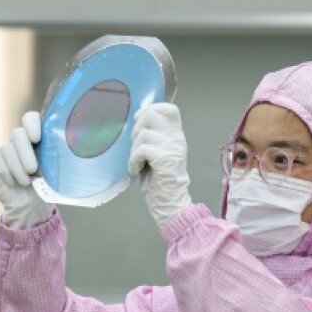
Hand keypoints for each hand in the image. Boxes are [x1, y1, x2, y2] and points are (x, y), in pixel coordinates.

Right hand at [0, 111, 54, 229]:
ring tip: (26, 182)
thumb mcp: (53, 171)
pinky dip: (7, 174)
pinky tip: (14, 184)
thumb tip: (54, 157)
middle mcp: (19, 140)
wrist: (31, 204)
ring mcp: (6, 150)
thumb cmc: (44, 184)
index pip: (30, 119)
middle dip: (25, 152)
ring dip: (17, 168)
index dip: (31, 124)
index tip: (37, 139)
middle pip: (17, 134)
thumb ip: (52, 159)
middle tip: (32, 169)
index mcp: (36, 137)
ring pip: (6, 149)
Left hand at [129, 102, 192, 226]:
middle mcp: (177, 138)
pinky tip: (136, 170)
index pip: (170, 109)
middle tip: (135, 148)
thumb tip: (137, 120)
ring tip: (137, 163)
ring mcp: (172, 148)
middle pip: (152, 115)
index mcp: (176, 135)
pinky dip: (133, 161)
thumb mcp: (157, 153)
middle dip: (136, 129)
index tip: (139, 120)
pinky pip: (142, 149)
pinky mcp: (165, 159)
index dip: (152, 108)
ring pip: (144, 133)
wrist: (170, 203)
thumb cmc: (159, 180)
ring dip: (133, 149)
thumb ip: (153, 137)